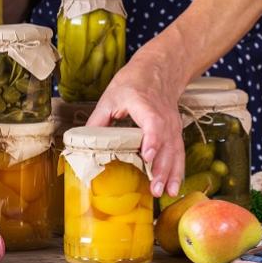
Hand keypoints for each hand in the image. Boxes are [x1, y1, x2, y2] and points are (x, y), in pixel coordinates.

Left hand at [86, 50, 186, 198]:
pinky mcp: (175, 132)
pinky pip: (179, 152)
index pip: (152, 122)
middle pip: (166, 142)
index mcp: (144, 103)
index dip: (152, 139)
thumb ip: (97, 120)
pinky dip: (177, 171)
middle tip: (154, 188)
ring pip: (175, 150)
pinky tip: (173, 187)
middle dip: (161, 167)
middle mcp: (162, 115)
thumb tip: (82, 144)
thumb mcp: (110, 97)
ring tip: (164, 193)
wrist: (158, 70)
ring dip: (171, 173)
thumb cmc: (133, 82)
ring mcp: (172, 124)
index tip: (147, 155)